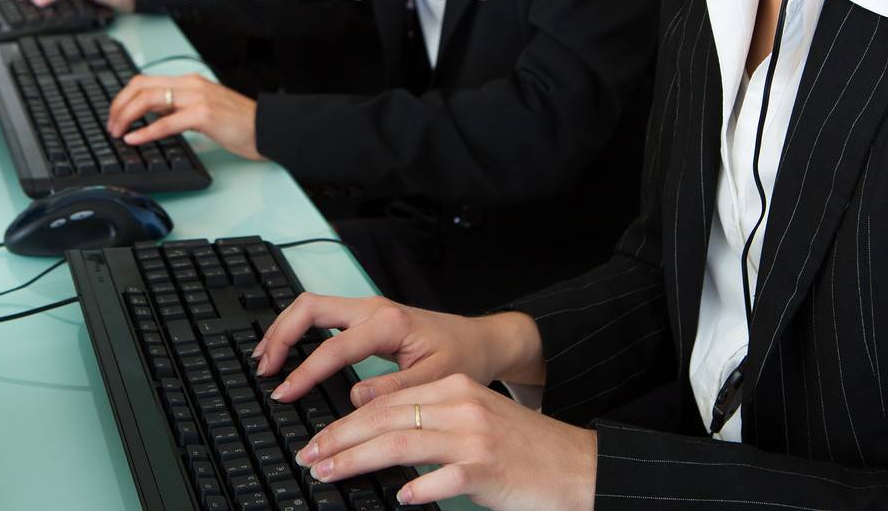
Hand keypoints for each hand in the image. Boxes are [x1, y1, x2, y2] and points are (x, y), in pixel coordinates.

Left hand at [107, 74, 260, 158]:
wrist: (267, 128)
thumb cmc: (240, 124)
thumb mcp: (205, 111)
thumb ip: (181, 110)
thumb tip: (154, 120)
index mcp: (190, 82)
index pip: (145, 80)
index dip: (124, 97)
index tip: (115, 115)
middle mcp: (191, 85)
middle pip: (140, 86)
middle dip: (118, 105)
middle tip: (111, 125)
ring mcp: (197, 97)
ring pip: (148, 98)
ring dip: (126, 116)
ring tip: (117, 132)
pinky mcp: (204, 115)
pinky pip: (166, 122)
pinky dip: (146, 131)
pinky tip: (134, 139)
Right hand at [255, 294, 543, 407]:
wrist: (482, 341)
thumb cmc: (463, 358)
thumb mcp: (436, 380)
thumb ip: (396, 390)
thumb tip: (356, 400)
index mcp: (388, 323)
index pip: (332, 346)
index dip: (303, 371)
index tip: (284, 393)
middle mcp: (373, 309)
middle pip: (310, 308)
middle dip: (280, 335)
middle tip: (263, 367)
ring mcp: (368, 308)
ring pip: (312, 306)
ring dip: (284, 328)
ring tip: (264, 358)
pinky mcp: (367, 315)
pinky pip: (323, 314)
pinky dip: (299, 329)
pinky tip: (289, 349)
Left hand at [295, 374, 596, 509]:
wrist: (578, 467)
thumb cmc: (524, 450)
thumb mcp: (476, 420)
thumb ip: (432, 423)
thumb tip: (378, 441)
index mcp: (455, 389)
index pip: (387, 401)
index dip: (347, 420)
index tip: (318, 439)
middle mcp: (461, 406)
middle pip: (386, 418)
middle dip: (340, 438)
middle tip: (309, 455)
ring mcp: (474, 437)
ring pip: (401, 443)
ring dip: (358, 460)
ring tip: (329, 472)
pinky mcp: (487, 469)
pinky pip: (441, 479)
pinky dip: (416, 489)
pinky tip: (397, 498)